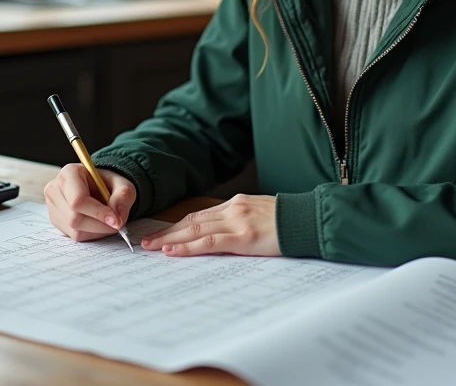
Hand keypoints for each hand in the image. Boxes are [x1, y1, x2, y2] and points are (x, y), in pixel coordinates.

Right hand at [44, 165, 135, 241]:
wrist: (99, 186)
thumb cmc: (108, 183)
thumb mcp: (123, 184)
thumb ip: (123, 197)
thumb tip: (117, 218)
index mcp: (69, 173)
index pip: (78, 200)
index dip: (98, 213)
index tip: (116, 220)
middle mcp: (55, 189)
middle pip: (75, 218)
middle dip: (100, 224)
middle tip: (117, 222)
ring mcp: (53, 206)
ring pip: (75, 230)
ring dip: (97, 230)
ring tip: (108, 220)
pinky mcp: (55, 220)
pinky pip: (74, 236)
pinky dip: (91, 233)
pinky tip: (97, 223)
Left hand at [141, 194, 279, 256]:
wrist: (309, 220)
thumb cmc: (290, 222)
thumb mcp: (261, 215)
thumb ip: (241, 222)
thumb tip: (223, 235)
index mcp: (236, 203)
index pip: (200, 215)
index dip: (178, 225)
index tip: (162, 233)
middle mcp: (233, 209)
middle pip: (191, 220)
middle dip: (167, 232)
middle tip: (145, 241)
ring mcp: (237, 222)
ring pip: (194, 230)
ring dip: (170, 239)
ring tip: (151, 247)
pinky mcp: (243, 237)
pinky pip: (209, 242)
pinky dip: (188, 247)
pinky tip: (172, 251)